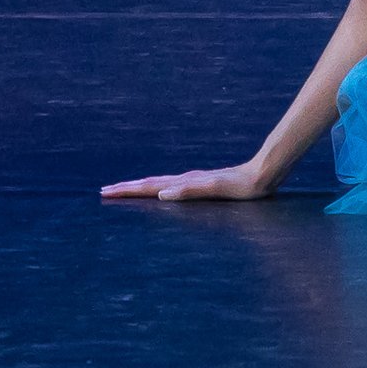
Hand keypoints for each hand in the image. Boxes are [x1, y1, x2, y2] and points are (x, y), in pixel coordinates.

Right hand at [100, 160, 276, 201]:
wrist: (261, 174)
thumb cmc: (240, 186)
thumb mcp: (216, 189)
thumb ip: (190, 190)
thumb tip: (162, 193)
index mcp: (183, 182)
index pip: (149, 187)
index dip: (127, 190)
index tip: (106, 191)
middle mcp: (184, 180)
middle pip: (149, 184)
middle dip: (127, 188)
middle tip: (104, 190)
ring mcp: (192, 181)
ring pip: (158, 184)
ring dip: (139, 188)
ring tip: (125, 189)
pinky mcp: (200, 184)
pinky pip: (171, 187)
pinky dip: (157, 189)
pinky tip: (159, 191)